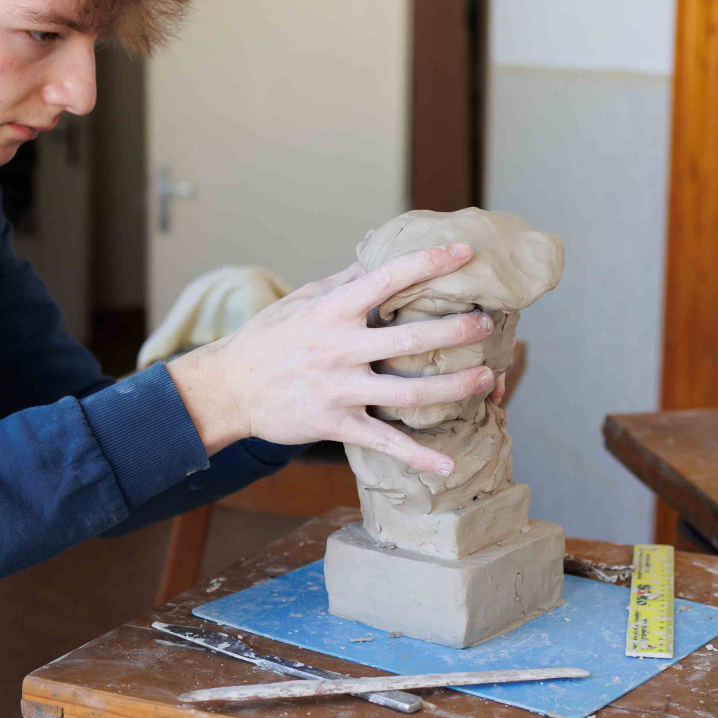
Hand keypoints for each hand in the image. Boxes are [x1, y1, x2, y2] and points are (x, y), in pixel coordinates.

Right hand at [165, 243, 495, 473]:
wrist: (229, 388)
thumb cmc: (268, 338)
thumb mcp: (302, 299)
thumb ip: (345, 281)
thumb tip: (381, 255)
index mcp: (332, 310)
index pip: (387, 279)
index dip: (428, 264)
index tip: (464, 253)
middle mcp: (338, 348)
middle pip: (409, 341)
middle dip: (455, 332)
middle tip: (488, 324)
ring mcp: (338, 389)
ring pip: (408, 392)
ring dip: (453, 387)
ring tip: (485, 378)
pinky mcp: (336, 424)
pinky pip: (384, 443)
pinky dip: (418, 456)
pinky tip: (448, 464)